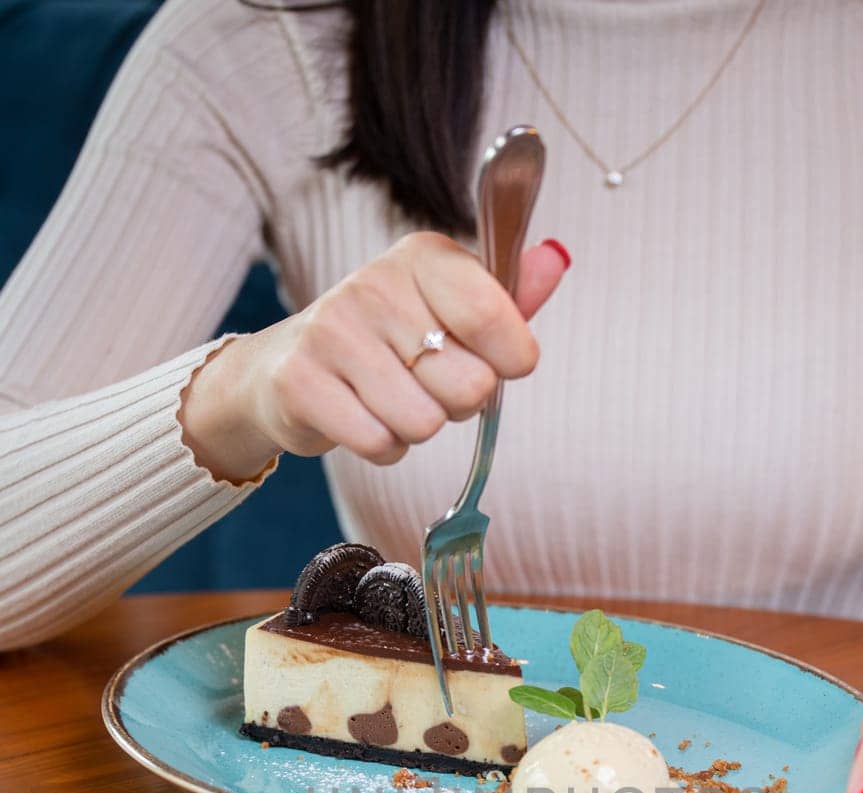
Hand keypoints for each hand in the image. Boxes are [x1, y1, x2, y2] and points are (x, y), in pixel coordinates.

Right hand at [179, 233, 569, 482]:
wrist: (289, 367)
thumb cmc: (389, 342)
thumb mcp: (451, 309)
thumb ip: (507, 298)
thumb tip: (555, 260)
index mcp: (422, 257)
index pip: (493, 315)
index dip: (510, 359)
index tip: (496, 361)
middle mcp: (375, 284)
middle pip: (469, 385)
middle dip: (458, 403)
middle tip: (426, 383)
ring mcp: (333, 331)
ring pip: (425, 423)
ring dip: (418, 428)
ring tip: (391, 400)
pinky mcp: (302, 382)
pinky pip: (380, 444)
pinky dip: (383, 447)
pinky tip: (363, 417)